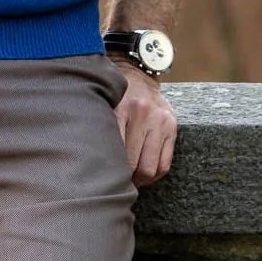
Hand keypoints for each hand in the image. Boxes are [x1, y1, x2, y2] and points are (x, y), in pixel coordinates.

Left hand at [111, 59, 176, 185]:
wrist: (139, 77)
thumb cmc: (115, 99)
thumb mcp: (105, 108)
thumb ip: (100, 130)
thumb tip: (89, 163)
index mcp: (120, 109)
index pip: (115, 151)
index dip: (110, 171)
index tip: (103, 179)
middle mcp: (142, 114)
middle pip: (134, 163)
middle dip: (125, 178)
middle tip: (117, 183)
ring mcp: (160, 122)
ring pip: (151, 167)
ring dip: (140, 180)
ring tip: (131, 182)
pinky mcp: (172, 128)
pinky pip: (165, 164)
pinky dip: (154, 175)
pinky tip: (145, 176)